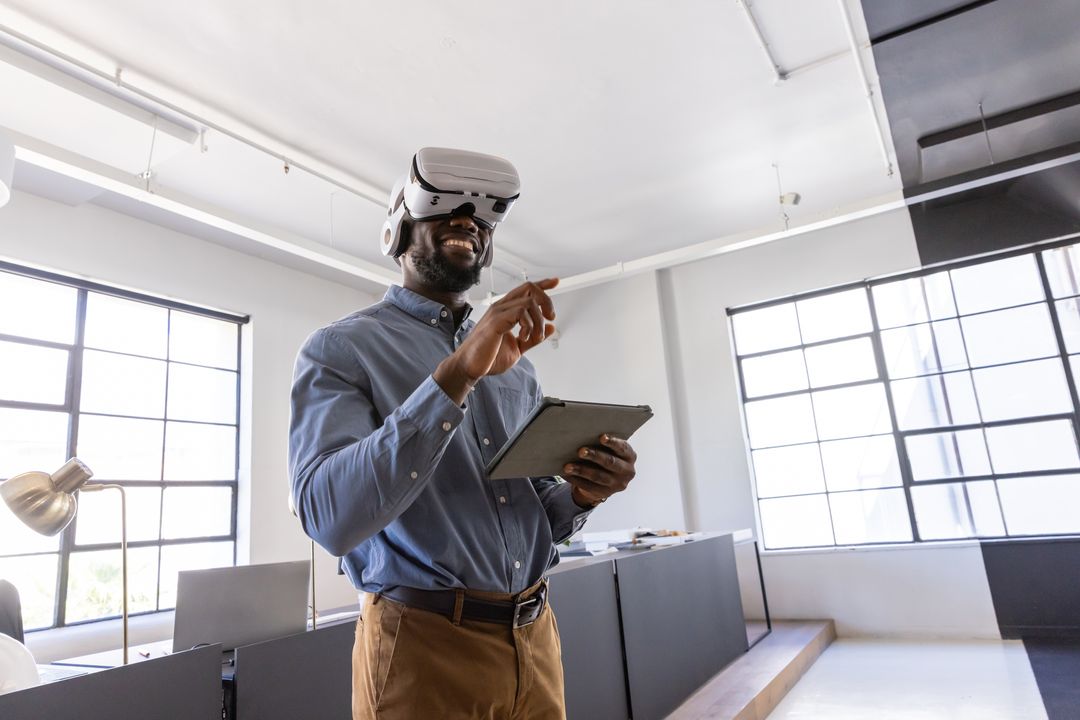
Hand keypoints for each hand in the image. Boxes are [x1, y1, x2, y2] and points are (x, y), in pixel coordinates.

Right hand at [434, 279, 557, 403]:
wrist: (470, 367)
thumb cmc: (488, 358)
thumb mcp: (518, 347)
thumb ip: (534, 337)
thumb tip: (550, 328)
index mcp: (506, 311)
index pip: (526, 290)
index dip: (543, 284)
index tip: (555, 282)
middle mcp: (502, 307)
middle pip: (530, 288)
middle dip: (546, 301)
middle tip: (550, 318)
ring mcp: (498, 312)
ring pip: (529, 302)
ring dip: (539, 321)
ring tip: (535, 337)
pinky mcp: (496, 321)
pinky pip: (521, 313)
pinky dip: (529, 326)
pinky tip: (523, 337)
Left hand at [563, 435, 637, 508]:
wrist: (606, 480)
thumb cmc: (607, 456)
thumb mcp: (611, 451)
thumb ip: (605, 444)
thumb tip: (584, 435)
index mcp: (630, 456)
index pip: (623, 448)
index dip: (613, 443)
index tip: (601, 437)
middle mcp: (627, 471)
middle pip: (610, 462)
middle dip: (594, 456)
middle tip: (580, 451)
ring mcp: (617, 484)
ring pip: (598, 476)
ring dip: (581, 470)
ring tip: (568, 466)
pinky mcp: (605, 493)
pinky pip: (589, 486)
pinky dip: (576, 480)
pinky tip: (567, 474)